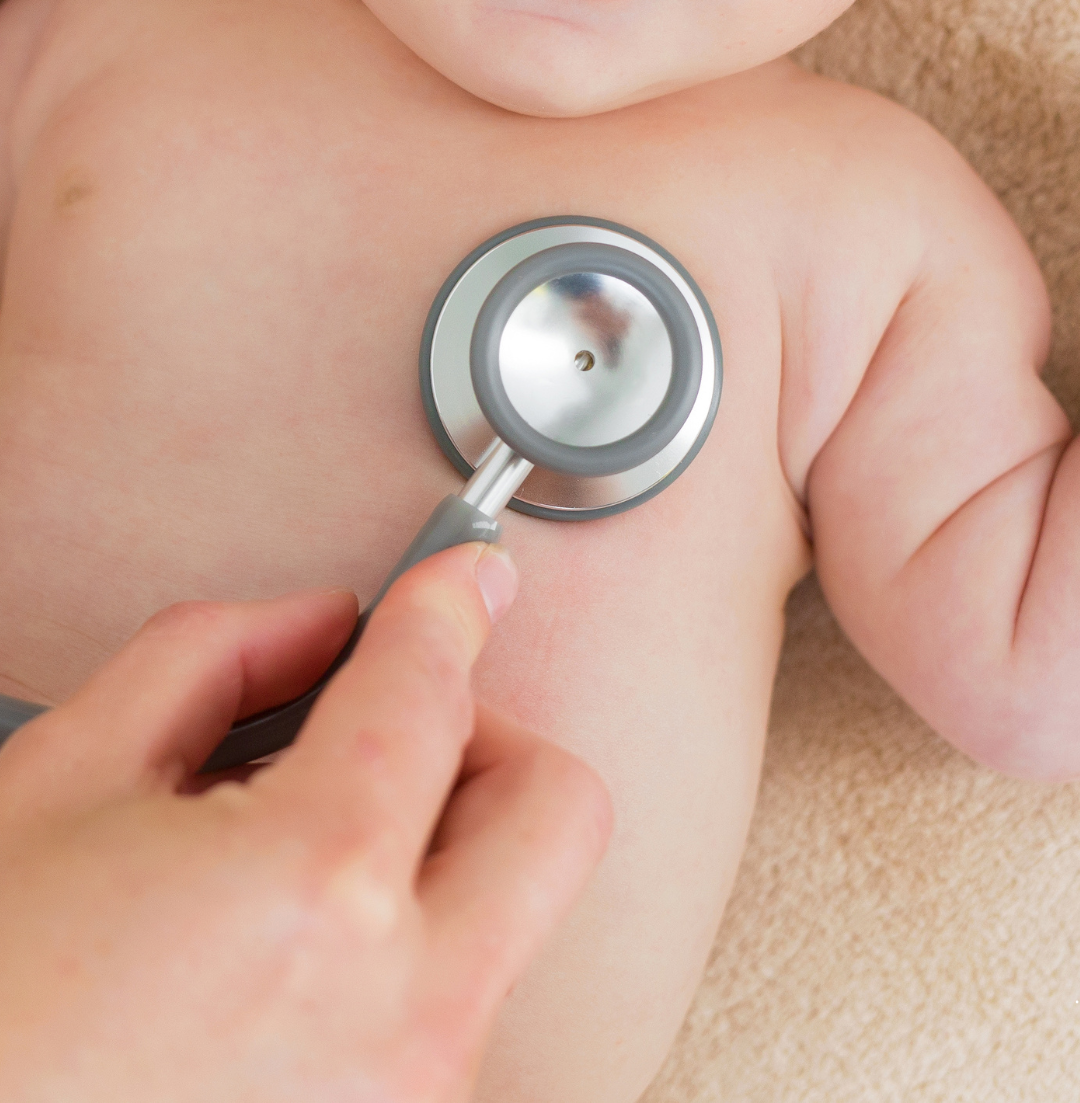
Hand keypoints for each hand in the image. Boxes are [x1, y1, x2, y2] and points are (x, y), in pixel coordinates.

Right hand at [0, 544, 611, 1100]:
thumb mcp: (65, 778)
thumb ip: (213, 658)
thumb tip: (319, 628)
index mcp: (314, 893)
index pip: (429, 693)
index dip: (444, 605)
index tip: (460, 581)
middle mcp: (401, 1016)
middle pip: (555, 811)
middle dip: (487, 737)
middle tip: (398, 724)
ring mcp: (410, 1099)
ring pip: (512, 911)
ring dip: (435, 846)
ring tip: (302, 846)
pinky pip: (455, 996)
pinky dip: (404, 938)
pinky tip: (295, 936)